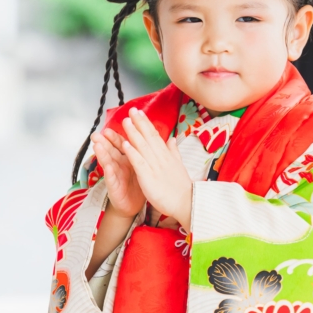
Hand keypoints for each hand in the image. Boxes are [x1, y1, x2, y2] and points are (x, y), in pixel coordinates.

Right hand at [91, 128, 144, 217]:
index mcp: (127, 158)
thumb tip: (146, 135)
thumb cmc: (137, 185)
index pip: (121, 143)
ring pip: (108, 162)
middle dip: (104, 141)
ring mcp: (115, 175)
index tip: (113, 124)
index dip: (118, 134)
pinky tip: (108, 167)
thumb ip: (141, 151)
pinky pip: (112, 179)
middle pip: (111, 150)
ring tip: (97, 144)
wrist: (135, 205)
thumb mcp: (140, 165)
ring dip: (102, 153)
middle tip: (98, 133)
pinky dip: (110, 172)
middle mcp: (119, 165)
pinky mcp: (115, 187)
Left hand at [121, 108, 192, 229]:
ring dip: (134, 133)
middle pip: (149, 137)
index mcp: (166, 155)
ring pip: (143, 147)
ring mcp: (155, 167)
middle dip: (139, 123)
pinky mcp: (149, 178)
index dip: (146, 123)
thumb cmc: (181, 187)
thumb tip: (171, 139)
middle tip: (131, 110)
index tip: (139, 112)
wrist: (187, 203)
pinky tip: (125, 144)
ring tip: (126, 121)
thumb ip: (173, 151)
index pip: (155, 135)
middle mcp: (161, 158)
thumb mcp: (178, 165)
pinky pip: (140, 163)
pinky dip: (133, 153)